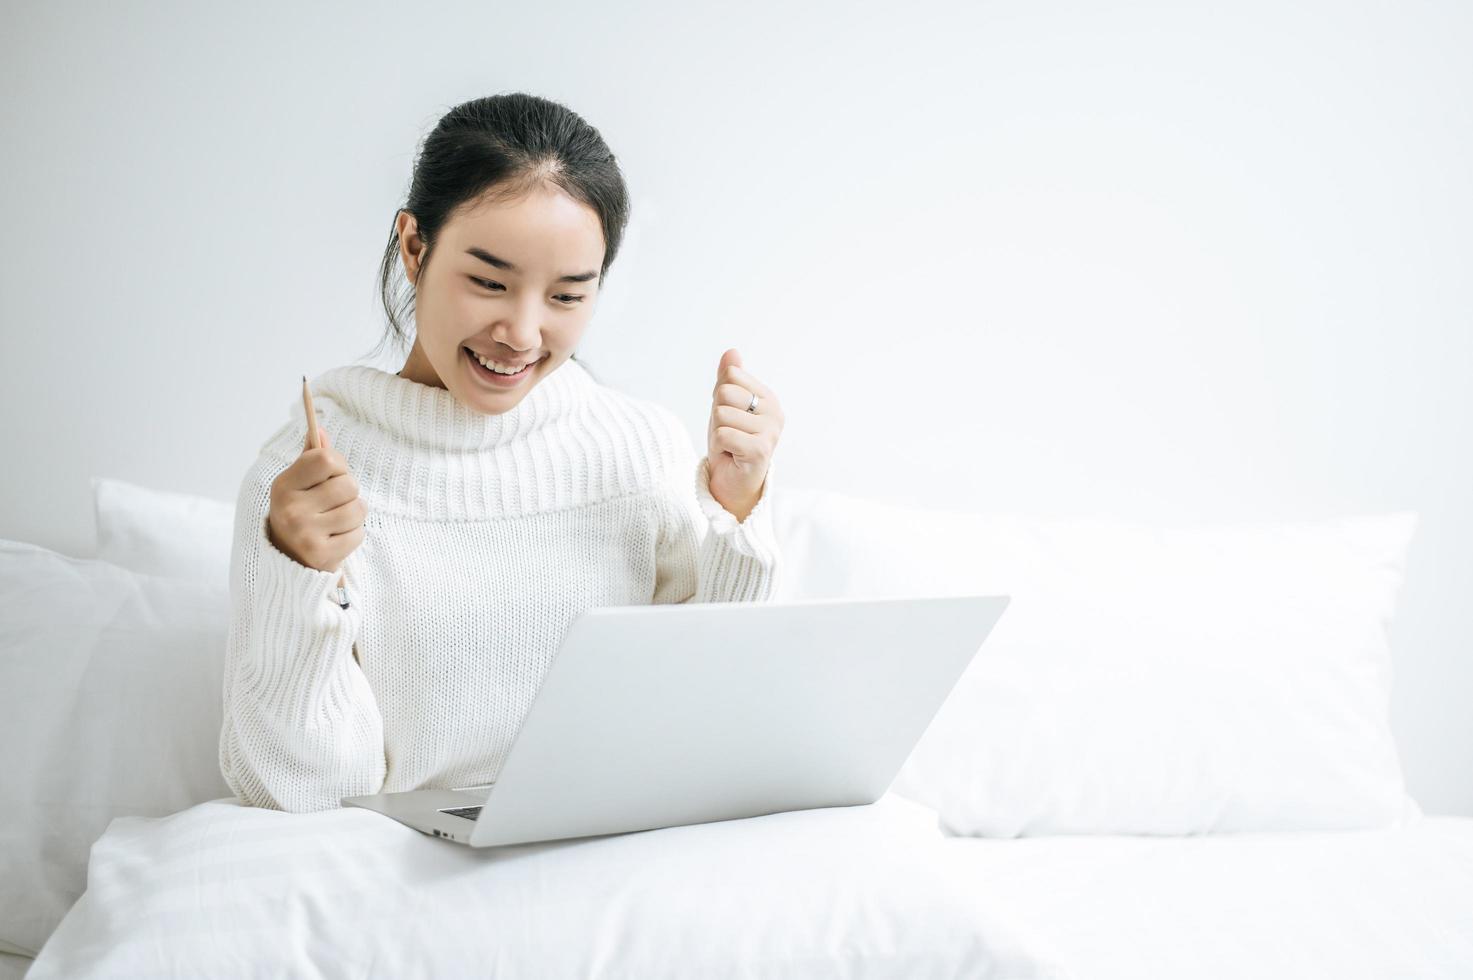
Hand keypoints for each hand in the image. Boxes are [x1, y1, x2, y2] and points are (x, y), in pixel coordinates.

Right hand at [266, 422, 366, 573]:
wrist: (288, 560)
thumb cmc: (300, 512)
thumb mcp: (298, 484)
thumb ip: (311, 458)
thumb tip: (320, 430)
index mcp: (283, 486)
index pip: (326, 458)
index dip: (338, 464)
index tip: (333, 474)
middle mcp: (291, 509)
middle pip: (349, 484)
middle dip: (348, 492)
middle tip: (333, 503)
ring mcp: (305, 534)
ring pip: (358, 509)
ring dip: (353, 514)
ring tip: (335, 521)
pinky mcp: (322, 555)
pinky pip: (359, 534)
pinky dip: (353, 535)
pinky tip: (335, 538)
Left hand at [706, 348, 783, 522]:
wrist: (733, 484)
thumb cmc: (730, 444)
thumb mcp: (725, 406)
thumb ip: (728, 379)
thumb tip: (732, 352)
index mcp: (768, 397)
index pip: (731, 376)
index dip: (720, 396)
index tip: (730, 416)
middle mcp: (774, 412)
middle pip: (725, 392)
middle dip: (717, 415)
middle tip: (728, 434)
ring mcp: (770, 431)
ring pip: (721, 414)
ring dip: (717, 433)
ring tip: (730, 445)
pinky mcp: (760, 450)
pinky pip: (722, 434)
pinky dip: (718, 447)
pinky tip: (731, 455)